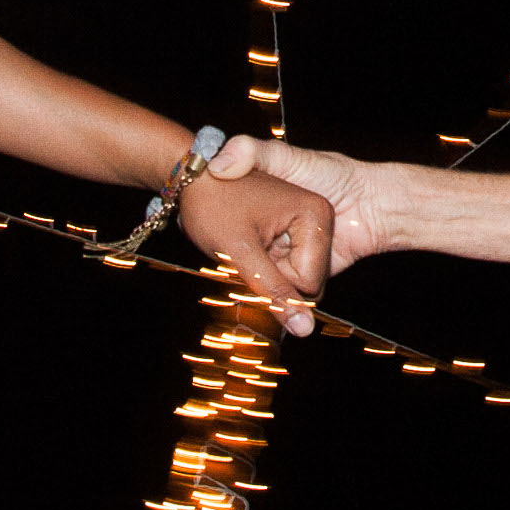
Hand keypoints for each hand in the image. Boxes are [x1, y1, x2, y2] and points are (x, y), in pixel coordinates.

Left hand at [176, 162, 333, 336]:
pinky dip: (264, 266)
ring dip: (265, 273)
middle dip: (271, 277)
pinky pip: (286, 269)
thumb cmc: (214, 204)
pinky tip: (247, 248)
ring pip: (294, 280)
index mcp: (315, 215)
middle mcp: (317, 219)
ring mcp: (305, 226)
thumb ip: (274, 291)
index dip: (272, 277)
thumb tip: (304, 331)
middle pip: (306, 283)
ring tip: (243, 246)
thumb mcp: (241, 252)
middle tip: (243, 248)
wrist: (191, 179)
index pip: (308, 283)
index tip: (248, 248)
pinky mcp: (293, 234)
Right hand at [205, 136, 395, 312]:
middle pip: (252, 265)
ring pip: (271, 284)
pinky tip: (296, 278)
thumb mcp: (284, 156)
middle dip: (258, 261)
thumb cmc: (332, 174)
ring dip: (277, 278)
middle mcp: (277, 237)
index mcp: (266, 215)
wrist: (376, 203)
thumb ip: (251, 151)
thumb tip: (217, 165)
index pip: (235, 238)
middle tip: (268, 242)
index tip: (233, 230)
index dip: (235, 237)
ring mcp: (293, 259)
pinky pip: (294, 298)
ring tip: (287, 253)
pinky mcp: (310, 278)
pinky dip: (294, 297)